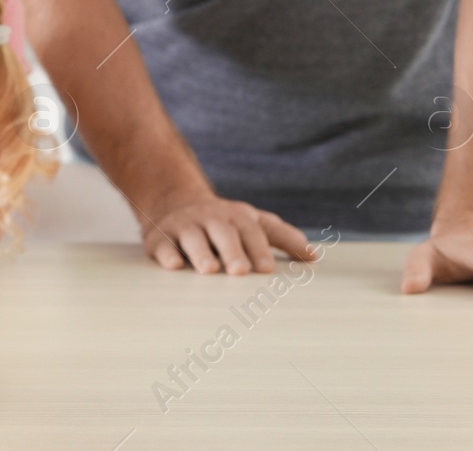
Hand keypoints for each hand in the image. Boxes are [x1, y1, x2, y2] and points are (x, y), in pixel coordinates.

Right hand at [142, 195, 317, 273]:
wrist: (174, 201)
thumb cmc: (222, 221)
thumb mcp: (253, 222)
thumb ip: (283, 238)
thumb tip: (313, 257)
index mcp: (236, 217)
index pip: (251, 231)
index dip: (259, 248)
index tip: (267, 269)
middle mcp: (210, 218)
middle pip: (222, 232)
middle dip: (232, 250)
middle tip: (240, 271)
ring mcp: (184, 225)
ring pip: (192, 236)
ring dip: (200, 252)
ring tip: (208, 270)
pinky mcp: (160, 236)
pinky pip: (163, 243)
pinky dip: (167, 253)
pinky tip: (173, 265)